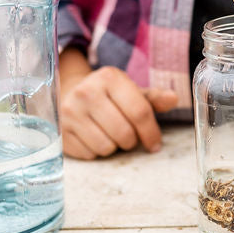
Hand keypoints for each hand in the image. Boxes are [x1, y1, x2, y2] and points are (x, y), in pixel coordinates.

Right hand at [58, 64, 177, 159]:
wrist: (70, 92)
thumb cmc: (109, 95)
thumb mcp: (131, 91)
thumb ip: (153, 98)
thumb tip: (173, 99)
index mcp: (109, 78)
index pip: (140, 112)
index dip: (151, 133)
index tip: (155, 145)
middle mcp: (86, 92)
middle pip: (124, 133)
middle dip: (132, 140)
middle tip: (129, 136)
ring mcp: (70, 112)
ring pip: (106, 147)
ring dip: (114, 146)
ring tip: (110, 134)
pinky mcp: (60, 131)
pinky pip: (89, 154)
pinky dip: (96, 151)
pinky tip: (94, 137)